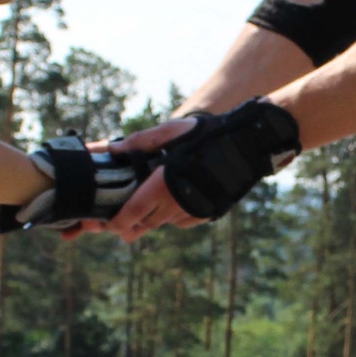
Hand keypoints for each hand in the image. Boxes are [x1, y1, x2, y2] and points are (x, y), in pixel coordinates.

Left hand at [102, 117, 203, 238]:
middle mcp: (176, 204)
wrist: (246, 147)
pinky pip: (183, 222)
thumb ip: (139, 142)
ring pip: (165, 223)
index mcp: (162, 186)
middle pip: (147, 223)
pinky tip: (172, 206)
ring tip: (144, 215)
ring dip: (153, 219)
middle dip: (132, 224)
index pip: (132, 213)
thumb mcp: (170, 132)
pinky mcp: (208, 213)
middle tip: (121, 223)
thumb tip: (111, 149)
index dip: (117, 222)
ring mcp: (193, 211)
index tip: (109, 224)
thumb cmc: (206, 136)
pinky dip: (174, 218)